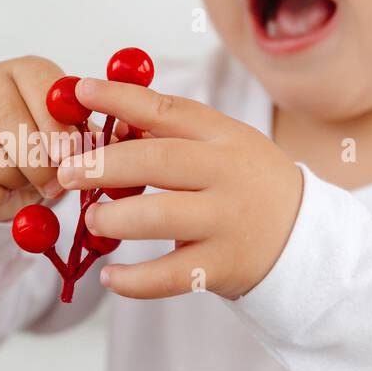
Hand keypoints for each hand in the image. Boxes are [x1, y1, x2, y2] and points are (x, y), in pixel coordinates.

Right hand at [0, 56, 86, 221]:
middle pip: (6, 118)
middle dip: (36, 159)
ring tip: (30, 182)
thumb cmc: (49, 143)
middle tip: (56, 182)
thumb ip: (91, 138)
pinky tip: (7, 192)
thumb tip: (114, 146)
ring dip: (14, 178)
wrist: (9, 168)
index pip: (39, 85)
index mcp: (26, 71)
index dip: (54, 122)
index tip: (67, 152)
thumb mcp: (75, 133)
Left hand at [55, 78, 303, 299]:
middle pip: (158, 161)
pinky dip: (133, 281)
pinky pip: (169, 276)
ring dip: (115, 218)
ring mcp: (226, 222)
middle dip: (104, 164)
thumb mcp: (223, 149)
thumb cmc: (246, 187)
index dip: (120, 98)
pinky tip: (109, 277)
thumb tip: (107, 124)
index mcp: (224, 138)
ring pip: (160, 216)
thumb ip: (173, 136)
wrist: (304, 241)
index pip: (168, 111)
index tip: (80, 90)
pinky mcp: (222, 267)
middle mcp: (227, 175)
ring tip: (91, 219)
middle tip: (67, 172)